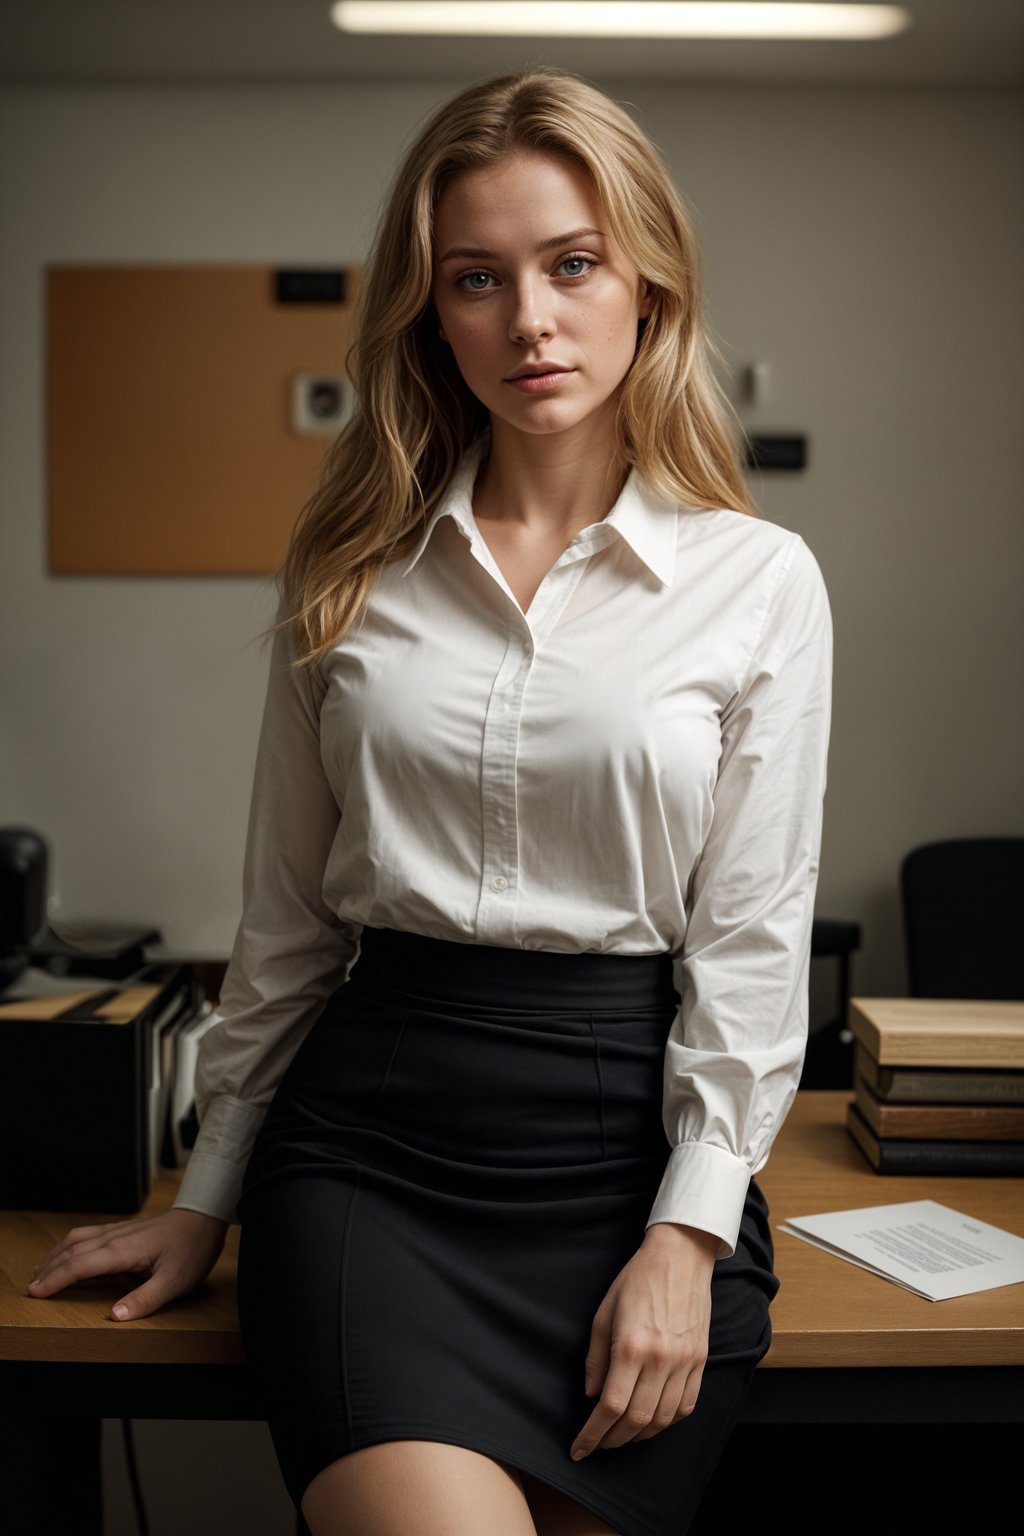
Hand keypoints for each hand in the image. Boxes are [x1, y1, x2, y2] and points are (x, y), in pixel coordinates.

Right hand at [26, 1208, 229, 1320]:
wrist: (204, 1219)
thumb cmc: (192, 1249)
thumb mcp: (176, 1281)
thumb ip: (146, 1299)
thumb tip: (115, 1316)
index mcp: (124, 1250)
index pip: (80, 1264)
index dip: (56, 1279)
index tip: (37, 1292)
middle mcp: (115, 1237)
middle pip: (73, 1251)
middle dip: (49, 1269)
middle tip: (30, 1289)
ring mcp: (118, 1231)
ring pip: (77, 1239)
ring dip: (56, 1255)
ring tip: (40, 1273)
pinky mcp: (122, 1230)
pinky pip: (87, 1235)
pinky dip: (69, 1246)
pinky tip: (66, 1255)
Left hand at [570, 1222, 718, 1459]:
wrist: (680, 1257)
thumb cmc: (636, 1279)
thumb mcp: (604, 1312)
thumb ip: (596, 1357)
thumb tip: (592, 1395)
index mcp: (631, 1347)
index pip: (610, 1407)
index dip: (592, 1434)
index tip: (579, 1449)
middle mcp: (660, 1360)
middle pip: (635, 1420)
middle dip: (612, 1441)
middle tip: (597, 1445)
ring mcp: (684, 1363)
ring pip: (662, 1420)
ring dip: (639, 1436)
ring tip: (621, 1436)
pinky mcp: (700, 1361)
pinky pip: (686, 1406)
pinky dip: (667, 1422)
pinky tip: (652, 1422)